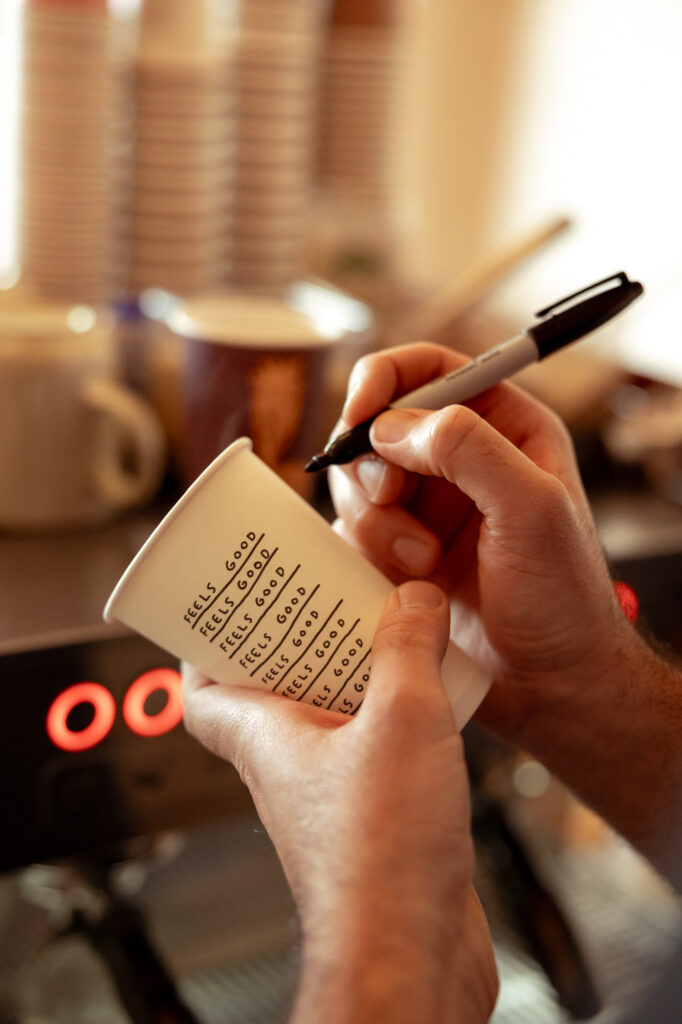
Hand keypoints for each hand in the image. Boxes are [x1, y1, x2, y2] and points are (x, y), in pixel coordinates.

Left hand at [183, 581, 497, 1023]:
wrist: (413, 961)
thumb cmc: (380, 860)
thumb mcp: (401, 718)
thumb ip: (406, 649)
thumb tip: (412, 599)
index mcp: (267, 739)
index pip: (202, 690)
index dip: (208, 643)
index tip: (234, 601)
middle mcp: (291, 769)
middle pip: (275, 691)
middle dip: (300, 641)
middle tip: (331, 596)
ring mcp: (333, 797)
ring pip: (332, 718)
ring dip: (356, 676)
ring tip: (393, 633)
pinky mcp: (379, 820)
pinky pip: (377, 750)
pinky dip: (397, 718)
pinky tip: (436, 701)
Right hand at [329, 343, 681, 869]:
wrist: (549, 683)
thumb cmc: (562, 597)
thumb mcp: (531, 508)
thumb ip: (470, 448)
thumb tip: (394, 425)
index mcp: (502, 428)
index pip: (429, 369)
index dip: (385, 378)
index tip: (361, 412)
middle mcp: (458, 461)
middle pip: (377, 425)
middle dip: (374, 465)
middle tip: (391, 499)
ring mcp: (425, 508)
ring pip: (357, 482)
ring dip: (377, 522)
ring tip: (422, 563)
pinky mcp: (398, 551)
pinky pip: (352, 532)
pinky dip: (369, 555)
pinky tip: (411, 584)